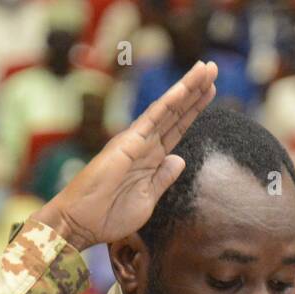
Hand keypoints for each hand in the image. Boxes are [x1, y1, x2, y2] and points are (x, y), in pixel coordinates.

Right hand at [32, 60, 217, 250]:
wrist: (81, 223)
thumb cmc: (110, 215)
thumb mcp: (148, 198)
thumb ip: (163, 178)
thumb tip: (180, 159)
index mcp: (151, 158)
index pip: (177, 128)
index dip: (194, 108)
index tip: (212, 90)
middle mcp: (144, 144)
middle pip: (176, 113)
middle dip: (195, 90)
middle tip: (214, 67)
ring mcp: (136, 141)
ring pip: (167, 109)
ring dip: (187, 89)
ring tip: (206, 69)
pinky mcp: (127, 144)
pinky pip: (152, 120)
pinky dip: (169, 103)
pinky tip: (184, 89)